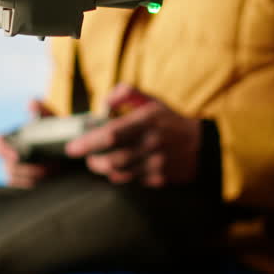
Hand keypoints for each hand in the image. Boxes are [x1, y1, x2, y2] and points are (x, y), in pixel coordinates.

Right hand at [0, 99, 60, 187]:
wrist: (69, 152)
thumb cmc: (55, 133)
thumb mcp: (51, 121)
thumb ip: (42, 111)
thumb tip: (31, 103)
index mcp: (10, 141)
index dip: (1, 150)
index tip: (18, 155)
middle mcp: (9, 158)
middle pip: (9, 167)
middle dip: (27, 168)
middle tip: (48, 166)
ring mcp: (16, 174)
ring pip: (16, 180)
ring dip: (34, 177)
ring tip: (53, 171)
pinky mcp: (24, 186)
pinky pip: (23, 190)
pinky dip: (36, 185)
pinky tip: (50, 180)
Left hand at [65, 83, 200, 186]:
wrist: (202, 145)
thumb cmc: (170, 120)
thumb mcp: (151, 101)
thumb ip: (126, 93)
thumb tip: (105, 101)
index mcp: (147, 121)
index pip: (111, 134)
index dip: (87, 142)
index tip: (72, 147)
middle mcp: (152, 143)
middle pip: (112, 159)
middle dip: (93, 160)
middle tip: (87, 157)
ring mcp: (157, 163)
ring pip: (120, 173)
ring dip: (104, 170)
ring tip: (98, 163)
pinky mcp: (160, 178)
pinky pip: (132, 181)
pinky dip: (120, 176)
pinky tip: (118, 169)